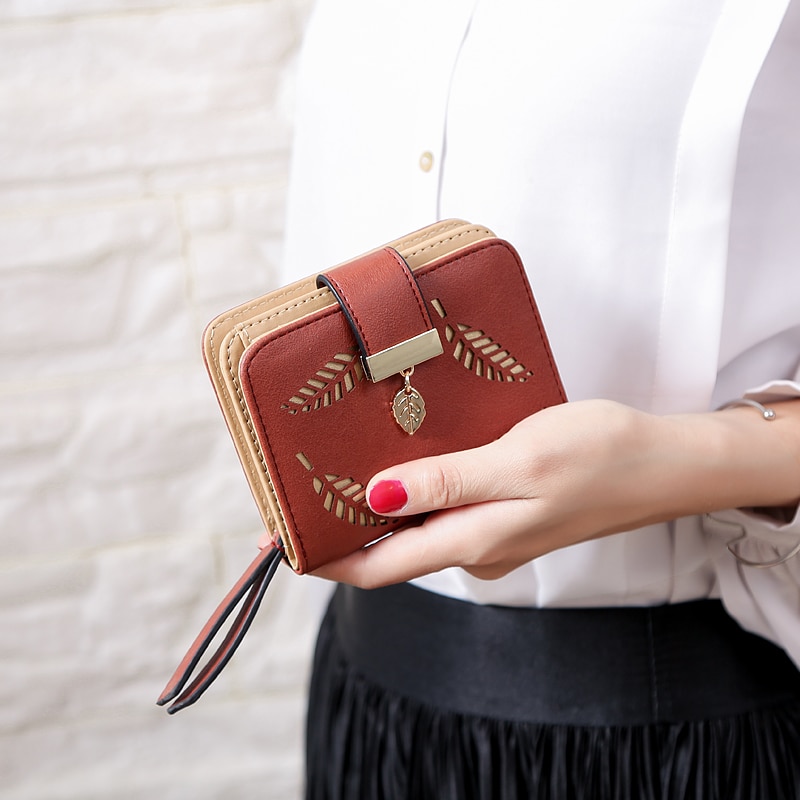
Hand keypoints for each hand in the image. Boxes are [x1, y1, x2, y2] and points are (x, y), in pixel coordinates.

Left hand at [309, 398, 799, 587]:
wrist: (664, 462)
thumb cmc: (599, 456)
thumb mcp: (516, 462)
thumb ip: (446, 484)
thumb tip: (377, 500)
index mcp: (474, 541)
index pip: (380, 567)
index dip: (328, 560)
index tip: (283, 540)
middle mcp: (477, 546)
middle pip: (393, 550)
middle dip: (345, 528)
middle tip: (304, 489)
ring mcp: (494, 531)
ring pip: (419, 527)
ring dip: (382, 505)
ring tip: (345, 465)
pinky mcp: (508, 511)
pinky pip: (448, 508)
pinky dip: (419, 489)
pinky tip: (411, 457)